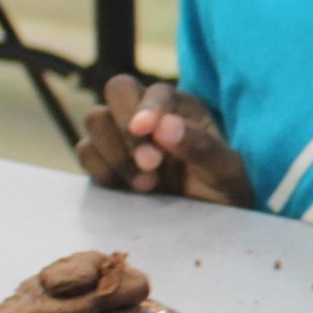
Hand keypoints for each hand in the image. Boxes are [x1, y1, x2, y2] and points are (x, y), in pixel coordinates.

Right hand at [77, 75, 252, 206]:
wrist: (210, 222)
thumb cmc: (224, 189)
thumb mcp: (226, 172)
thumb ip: (202, 146)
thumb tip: (164, 126)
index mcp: (182, 106)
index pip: (156, 90)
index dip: (147, 107)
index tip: (145, 130)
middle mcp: (149, 113)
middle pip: (118, 90)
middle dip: (127, 127)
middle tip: (150, 164)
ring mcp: (123, 135)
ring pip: (96, 120)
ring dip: (115, 152)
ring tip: (147, 185)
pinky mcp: (105, 161)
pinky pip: (86, 151)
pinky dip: (101, 169)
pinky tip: (127, 189)